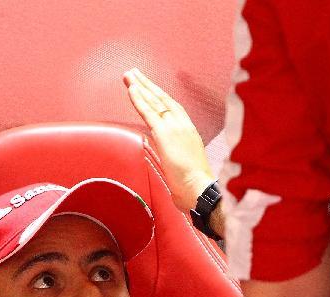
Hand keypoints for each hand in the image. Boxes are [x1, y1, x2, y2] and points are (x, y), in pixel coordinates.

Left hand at [123, 69, 214, 211]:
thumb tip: (173, 178)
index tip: (150, 87)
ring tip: (129, 75)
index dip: (160, 97)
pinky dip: (139, 99)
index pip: (173, 108)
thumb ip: (178, 167)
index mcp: (189, 132)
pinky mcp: (164, 132)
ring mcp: (174, 126)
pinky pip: (148, 112)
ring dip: (140, 87)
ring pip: (154, 101)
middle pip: (163, 99)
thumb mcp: (187, 170)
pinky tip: (131, 89)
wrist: (200, 188)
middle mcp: (183, 124)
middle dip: (148, 85)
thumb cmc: (195, 186)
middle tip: (135, 73)